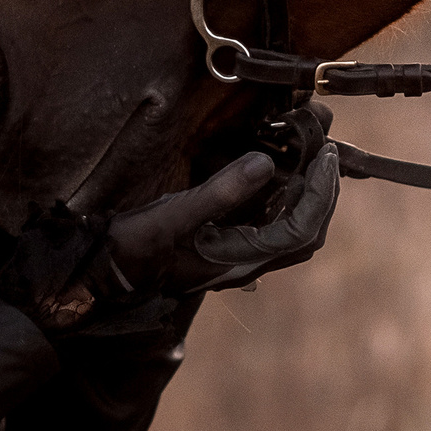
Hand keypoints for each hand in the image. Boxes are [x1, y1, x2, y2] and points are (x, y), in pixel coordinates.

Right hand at [107, 142, 341, 297]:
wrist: (104, 276)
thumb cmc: (136, 249)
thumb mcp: (176, 215)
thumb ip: (221, 192)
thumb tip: (266, 162)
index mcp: (242, 259)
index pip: (303, 228)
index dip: (322, 192)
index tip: (326, 155)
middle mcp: (246, 264)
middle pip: (307, 235)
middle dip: (323, 195)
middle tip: (325, 155)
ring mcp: (235, 261)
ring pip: (290, 234)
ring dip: (306, 199)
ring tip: (309, 161)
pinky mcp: (222, 251)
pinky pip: (268, 230)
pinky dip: (283, 204)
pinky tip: (273, 179)